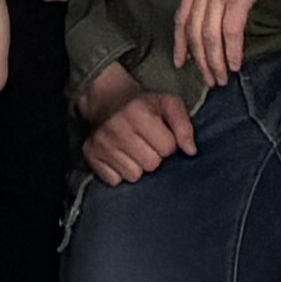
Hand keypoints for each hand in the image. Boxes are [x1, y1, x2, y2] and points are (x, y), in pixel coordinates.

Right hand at [77, 68, 195, 187]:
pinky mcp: (90, 155)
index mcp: (138, 111)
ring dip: (137, 167)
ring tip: (134, 151)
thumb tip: (191, 151)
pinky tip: (120, 157)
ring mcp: (101, 142)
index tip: (161, 136)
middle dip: (154, 156)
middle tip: (147, 144)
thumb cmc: (145, 106)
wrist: (109, 100)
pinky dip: (119, 173)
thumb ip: (184, 125)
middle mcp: (116, 126)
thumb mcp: (169, 104)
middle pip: (151, 164)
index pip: (167, 148)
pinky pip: (114, 181)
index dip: (168, 144)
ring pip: (133, 176)